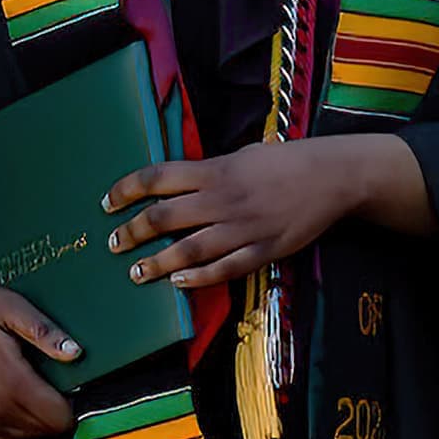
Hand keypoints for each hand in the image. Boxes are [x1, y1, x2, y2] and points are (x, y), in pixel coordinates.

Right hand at [0, 281, 80, 438]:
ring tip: (28, 388)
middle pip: (44, 430)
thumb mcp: (11, 307)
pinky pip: (2, 437)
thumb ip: (45, 332)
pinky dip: (14, 425)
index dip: (70, 404)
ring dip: (34, 420)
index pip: (58, 417)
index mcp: (11, 381)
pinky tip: (11, 399)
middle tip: (48, 384)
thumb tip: (75, 353)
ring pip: (24, 437)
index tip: (68, 387)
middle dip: (54, 412)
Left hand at [103, 137, 401, 289]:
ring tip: (136, 273)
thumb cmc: (283, 161)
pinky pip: (225, 268)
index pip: (156, 178)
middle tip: (113, 244)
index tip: (107, 203)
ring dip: (158, 263)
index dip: (126, 190)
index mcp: (213, 171)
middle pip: (164, 217)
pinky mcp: (263, 250)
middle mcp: (221, 200)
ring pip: (189, 249)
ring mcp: (242, 228)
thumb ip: (208, 172)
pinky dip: (199, 277)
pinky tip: (179, 283)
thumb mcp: (239, 156)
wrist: (331, 176)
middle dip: (133, 232)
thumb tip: (175, 185)